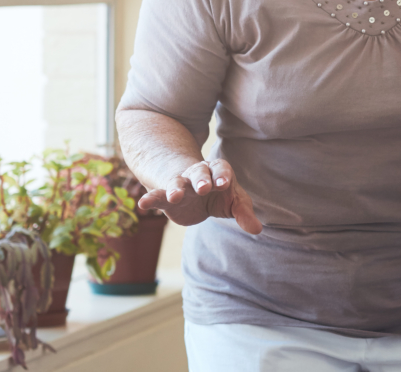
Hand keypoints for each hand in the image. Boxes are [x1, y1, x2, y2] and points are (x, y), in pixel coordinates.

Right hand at [135, 158, 262, 234]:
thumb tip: (257, 230)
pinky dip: (150, 199)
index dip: (222, 176)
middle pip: (199, 173)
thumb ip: (244, 213)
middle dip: (201, 179)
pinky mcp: (167, 199)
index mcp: (218, 172)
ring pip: (177, 183)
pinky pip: (157, 197)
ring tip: (175, 196)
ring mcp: (181, 185)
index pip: (221, 170)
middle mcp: (198, 175)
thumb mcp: (234, 202)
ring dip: (176, 188)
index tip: (224, 184)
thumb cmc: (220, 194)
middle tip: (204, 188)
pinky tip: (142, 204)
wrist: (194, 192)